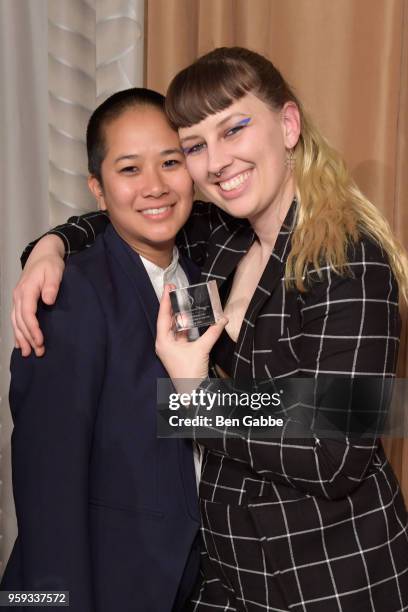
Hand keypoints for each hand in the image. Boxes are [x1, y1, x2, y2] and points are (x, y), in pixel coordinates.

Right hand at [12, 234, 65, 356]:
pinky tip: (19, 343)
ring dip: (21, 338)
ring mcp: (17, 299)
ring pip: (15, 322)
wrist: (43, 254)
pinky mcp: (20, 301)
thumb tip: (48, 300)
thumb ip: (52, 285)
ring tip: (27, 353)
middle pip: (20, 321)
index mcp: (27, 290)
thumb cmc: (50, 264)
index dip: (32, 328)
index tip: (40, 340)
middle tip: (38, 352)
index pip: (27, 313)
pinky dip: (16, 332)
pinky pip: (15, 319)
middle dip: (28, 338)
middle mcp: (18, 296)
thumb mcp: (55, 271)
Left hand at [155, 284, 226, 393]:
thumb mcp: (202, 349)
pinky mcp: (178, 352)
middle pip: (167, 320)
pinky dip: (185, 326)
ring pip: (174, 327)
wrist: (193, 393)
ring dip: (180, 315)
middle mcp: (164, 343)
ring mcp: (171, 348)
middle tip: (176, 290)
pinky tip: (191, 318)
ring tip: (184, 301)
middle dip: (172, 306)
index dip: (166, 301)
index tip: (168, 288)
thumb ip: (212, 333)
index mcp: (163, 341)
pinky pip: (181, 334)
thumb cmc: (190, 373)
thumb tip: (222, 319)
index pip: (163, 316)